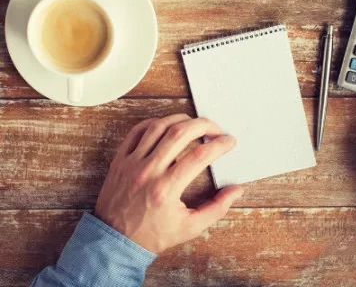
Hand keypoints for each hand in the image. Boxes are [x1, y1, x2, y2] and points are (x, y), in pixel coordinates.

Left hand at [94, 114, 243, 252]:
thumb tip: (236, 190)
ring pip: (158, 127)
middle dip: (203, 125)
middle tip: (215, 129)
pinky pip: (137, 131)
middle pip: (179, 133)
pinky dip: (155, 123)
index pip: (199, 156)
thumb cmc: (153, 235)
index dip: (219, 145)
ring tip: (195, 124)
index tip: (229, 142)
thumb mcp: (190, 228)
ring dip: (181, 120)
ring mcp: (131, 163)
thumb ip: (217, 208)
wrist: (114, 242)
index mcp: (166, 189)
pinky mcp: (120, 160)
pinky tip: (168, 126)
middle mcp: (148, 171)